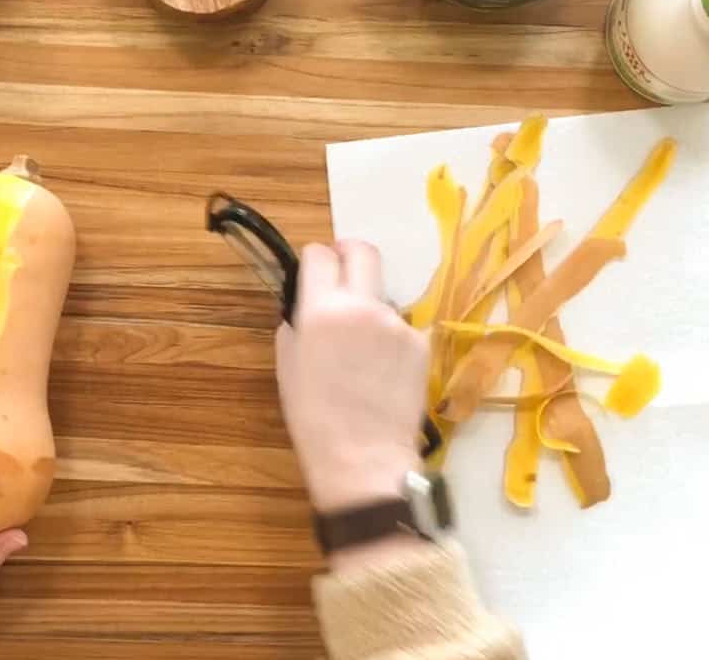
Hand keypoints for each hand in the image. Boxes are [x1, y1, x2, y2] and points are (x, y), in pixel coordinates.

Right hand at [275, 242, 428, 514]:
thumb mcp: (287, 363)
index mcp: (322, 309)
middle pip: (363, 251)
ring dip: (369, 310)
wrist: (362, 456)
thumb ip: (298, 322)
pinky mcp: (421, 343)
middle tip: (342, 271)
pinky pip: (399, 328)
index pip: (320, 254)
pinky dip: (389, 339)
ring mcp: (397, 323)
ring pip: (382, 297)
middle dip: (349, 253)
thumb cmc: (313, 416)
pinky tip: (381, 372)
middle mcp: (363, 306)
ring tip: (361, 353)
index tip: (314, 270)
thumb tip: (308, 305)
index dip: (315, 259)